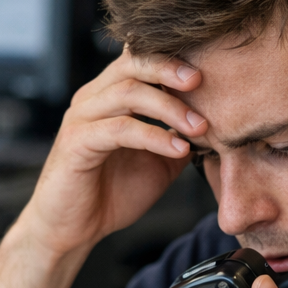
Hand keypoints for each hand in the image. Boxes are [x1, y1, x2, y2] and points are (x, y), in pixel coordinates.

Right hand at [19, 48, 206, 256]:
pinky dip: (153, 137)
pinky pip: (120, 130)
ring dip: (170, 107)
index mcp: (110, 96)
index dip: (173, 58)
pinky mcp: (76, 142)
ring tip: (201, 126)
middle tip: (202, 81)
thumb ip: (179, 139)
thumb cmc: (111, 194)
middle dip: (170, 68)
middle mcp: (93, 98)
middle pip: (132, 63)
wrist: (74, 229)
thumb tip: (214, 126)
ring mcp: (82, 117)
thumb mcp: (158, 164)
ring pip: (127, 93)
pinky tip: (179, 149)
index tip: (210, 70)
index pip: (140, 59)